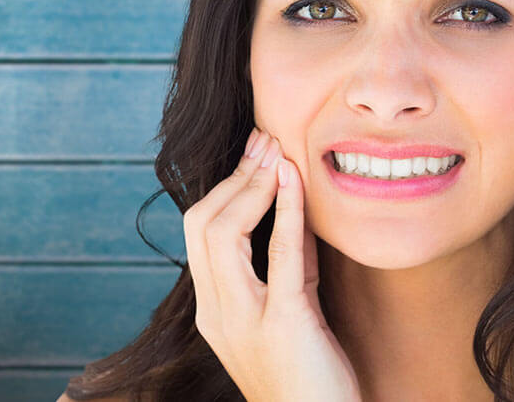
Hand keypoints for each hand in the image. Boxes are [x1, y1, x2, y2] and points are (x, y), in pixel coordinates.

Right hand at [183, 128, 361, 401]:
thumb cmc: (313, 374)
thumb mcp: (294, 309)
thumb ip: (288, 266)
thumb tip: (294, 211)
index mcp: (215, 311)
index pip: (200, 233)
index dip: (225, 186)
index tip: (255, 152)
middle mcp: (218, 315)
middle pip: (201, 226)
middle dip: (234, 176)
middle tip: (264, 139)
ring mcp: (245, 322)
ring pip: (222, 234)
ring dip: (251, 185)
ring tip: (277, 152)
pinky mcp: (283, 325)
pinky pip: (278, 256)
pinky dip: (285, 210)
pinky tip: (294, 180)